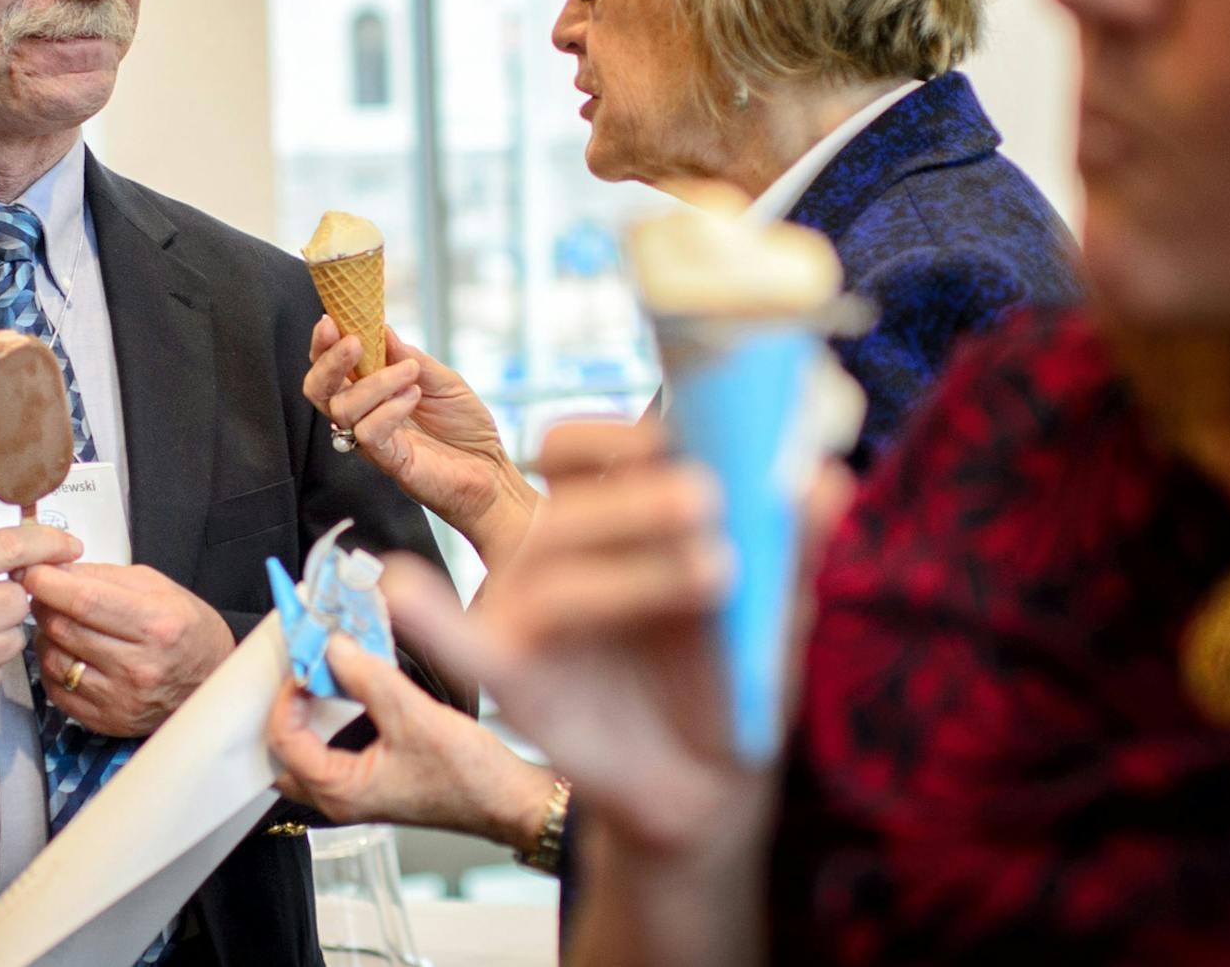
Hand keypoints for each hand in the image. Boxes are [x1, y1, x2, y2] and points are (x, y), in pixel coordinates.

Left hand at [21, 562, 236, 736]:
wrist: (213, 677)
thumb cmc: (189, 630)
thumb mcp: (158, 587)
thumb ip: (104, 576)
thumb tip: (56, 570)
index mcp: (157, 625)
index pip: (86, 601)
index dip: (50, 584)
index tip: (33, 573)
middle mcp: (139, 666)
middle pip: (65, 628)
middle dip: (45, 604)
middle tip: (45, 594)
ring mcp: (121, 698)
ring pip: (54, 660)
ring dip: (47, 637)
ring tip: (63, 624)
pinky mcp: (107, 720)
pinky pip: (57, 690)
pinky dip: (54, 668)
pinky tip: (70, 654)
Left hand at [266, 636, 554, 848]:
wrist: (508, 800)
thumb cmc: (470, 776)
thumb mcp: (416, 717)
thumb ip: (370, 678)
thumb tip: (335, 648)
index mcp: (341, 792)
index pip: (285, 740)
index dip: (289, 695)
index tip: (308, 660)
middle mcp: (341, 798)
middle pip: (284, 752)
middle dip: (288, 707)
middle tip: (303, 667)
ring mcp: (357, 791)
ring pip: (308, 751)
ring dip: (308, 713)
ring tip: (319, 673)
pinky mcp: (373, 779)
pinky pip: (333, 749)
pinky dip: (330, 719)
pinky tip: (347, 688)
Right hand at [304, 317, 538, 570]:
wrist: (491, 470)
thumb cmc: (465, 426)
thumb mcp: (443, 379)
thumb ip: (409, 357)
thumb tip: (381, 328)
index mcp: (372, 393)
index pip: (332, 368)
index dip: (324, 345)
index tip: (331, 320)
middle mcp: (365, 416)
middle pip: (320, 390)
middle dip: (330, 361)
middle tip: (354, 342)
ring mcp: (373, 441)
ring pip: (343, 409)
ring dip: (376, 382)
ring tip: (411, 374)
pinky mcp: (389, 461)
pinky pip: (369, 434)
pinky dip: (388, 409)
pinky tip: (413, 397)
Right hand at [383, 421, 851, 966]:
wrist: (708, 792)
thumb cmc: (730, 685)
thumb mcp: (773, 613)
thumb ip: (790, 548)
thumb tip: (824, 478)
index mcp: (617, 521)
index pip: (592, 450)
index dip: (630, 436)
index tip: (690, 437)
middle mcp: (563, 555)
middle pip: (578, 504)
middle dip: (646, 500)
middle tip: (714, 500)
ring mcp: (534, 616)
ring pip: (557, 572)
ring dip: (633, 569)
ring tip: (720, 570)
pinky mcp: (516, 681)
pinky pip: (463, 647)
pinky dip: (434, 619)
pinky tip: (405, 589)